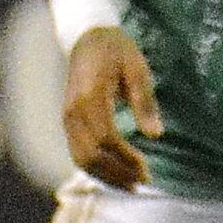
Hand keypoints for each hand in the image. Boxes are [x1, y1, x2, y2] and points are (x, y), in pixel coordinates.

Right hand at [61, 28, 159, 187]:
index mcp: (90, 97)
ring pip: (80, 157)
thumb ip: (145, 102)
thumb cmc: (118, 51)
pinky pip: (77, 151)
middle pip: (91, 153)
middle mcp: (73, 111)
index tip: (147, 169)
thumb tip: (155, 135)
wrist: (88, 37)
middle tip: (143, 183)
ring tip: (131, 186)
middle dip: (117, 173)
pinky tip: (115, 175)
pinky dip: (95, 167)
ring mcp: (67, 117)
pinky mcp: (68, 121)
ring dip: (105, 175)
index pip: (107, 138)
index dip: (126, 158)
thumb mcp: (138, 70)